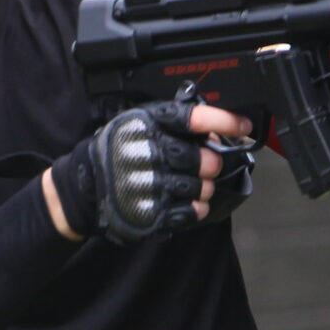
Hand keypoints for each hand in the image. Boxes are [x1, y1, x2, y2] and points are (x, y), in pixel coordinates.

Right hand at [45, 100, 250, 242]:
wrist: (83, 186)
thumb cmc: (119, 152)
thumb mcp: (138, 125)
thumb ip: (173, 126)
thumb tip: (218, 133)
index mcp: (146, 123)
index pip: (193, 118)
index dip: (224, 121)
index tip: (245, 126)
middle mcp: (146, 151)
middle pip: (200, 157)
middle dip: (211, 163)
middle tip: (209, 165)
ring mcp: (146, 183)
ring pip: (199, 186)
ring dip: (205, 187)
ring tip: (197, 185)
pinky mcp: (148, 211)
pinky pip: (188, 211)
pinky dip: (197, 209)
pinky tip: (192, 204)